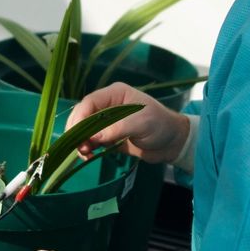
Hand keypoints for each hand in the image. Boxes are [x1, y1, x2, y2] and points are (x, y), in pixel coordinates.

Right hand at [66, 82, 190, 164]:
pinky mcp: (108, 136)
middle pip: (83, 115)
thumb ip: (117, 128)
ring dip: (80, 141)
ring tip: (85, 154)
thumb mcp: (141, 124)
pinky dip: (87, 148)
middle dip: (78, 131)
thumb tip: (93, 137)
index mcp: (115, 94)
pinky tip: (89, 157)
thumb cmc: (160, 125)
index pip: (90, 102)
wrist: (172, 143)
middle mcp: (108, 105)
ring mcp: (107, 121)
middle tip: (80, 147)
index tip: (76, 134)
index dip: (80, 117)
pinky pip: (91, 140)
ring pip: (84, 129)